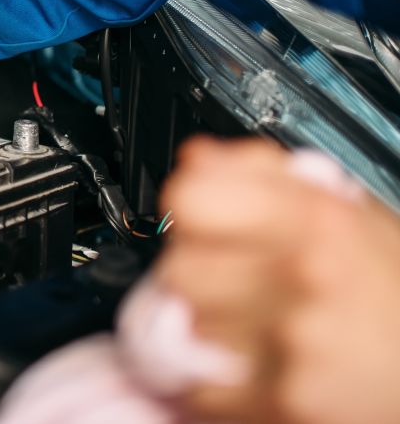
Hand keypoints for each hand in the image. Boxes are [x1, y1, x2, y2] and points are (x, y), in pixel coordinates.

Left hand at [155, 136, 399, 423]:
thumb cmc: (393, 290)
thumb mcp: (347, 212)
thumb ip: (263, 174)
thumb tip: (197, 160)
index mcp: (315, 218)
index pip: (190, 200)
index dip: (190, 205)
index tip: (201, 214)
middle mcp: (302, 275)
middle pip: (180, 268)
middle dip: (199, 273)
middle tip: (237, 277)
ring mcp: (294, 341)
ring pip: (190, 326)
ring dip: (211, 327)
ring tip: (257, 322)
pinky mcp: (287, 401)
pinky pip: (205, 385)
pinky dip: (222, 381)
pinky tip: (264, 364)